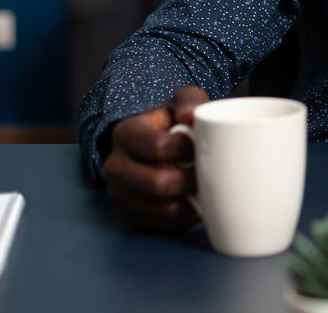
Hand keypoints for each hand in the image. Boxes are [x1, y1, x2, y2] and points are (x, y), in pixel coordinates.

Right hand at [103, 86, 208, 231]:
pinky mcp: (131, 215)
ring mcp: (120, 194)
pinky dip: (187, 218)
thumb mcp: (182, 100)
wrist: (154, 142)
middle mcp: (115, 166)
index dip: (188, 150)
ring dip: (193, 202)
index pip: (159, 148)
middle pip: (159, 184)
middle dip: (192, 181)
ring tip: (208, 188)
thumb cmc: (173, 120)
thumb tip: (191, 116)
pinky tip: (198, 202)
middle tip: (212, 174)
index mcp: (126, 133)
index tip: (204, 146)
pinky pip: (164, 226)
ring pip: (164, 210)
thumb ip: (189, 102)